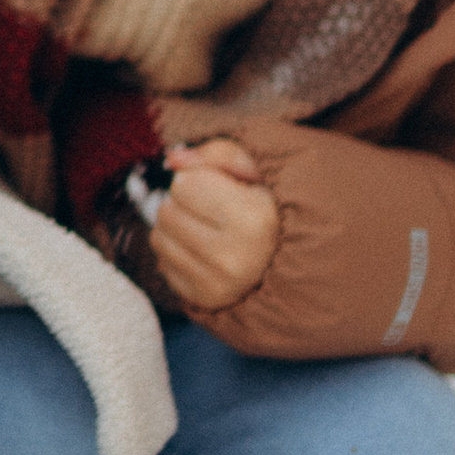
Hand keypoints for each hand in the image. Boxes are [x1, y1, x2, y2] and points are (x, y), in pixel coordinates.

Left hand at [151, 137, 279, 313]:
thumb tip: (173, 159)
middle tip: (213, 208)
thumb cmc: (272, 205)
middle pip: (166, 212)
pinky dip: (178, 253)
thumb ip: (217, 154)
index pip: (184, 184)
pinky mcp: (204, 300)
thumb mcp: (257, 168)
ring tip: (207, 227)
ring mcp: (218, 284)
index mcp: (253, 220)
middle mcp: (233, 258)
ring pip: (158, 238)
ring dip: (176, 227)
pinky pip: (162, 264)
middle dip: (184, 202)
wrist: (296, 258)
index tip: (222, 187)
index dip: (199, 179)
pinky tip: (204, 250)